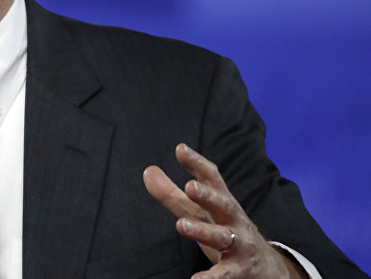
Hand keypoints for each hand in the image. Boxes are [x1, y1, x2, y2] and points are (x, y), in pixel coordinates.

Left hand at [143, 144, 305, 278]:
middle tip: (190, 187)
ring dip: (202, 230)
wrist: (268, 267)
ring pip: (222, 236)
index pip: (212, 178)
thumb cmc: (228, 232)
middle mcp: (234, 220)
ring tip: (181, 225)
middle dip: (207, 195)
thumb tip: (148, 170)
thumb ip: (173, 194)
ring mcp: (239, 244)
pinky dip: (212, 278)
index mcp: (223, 203)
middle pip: (222, 204)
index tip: (180, 149)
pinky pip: (225, 274)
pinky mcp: (240, 270)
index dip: (197, 163)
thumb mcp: (201, 212)